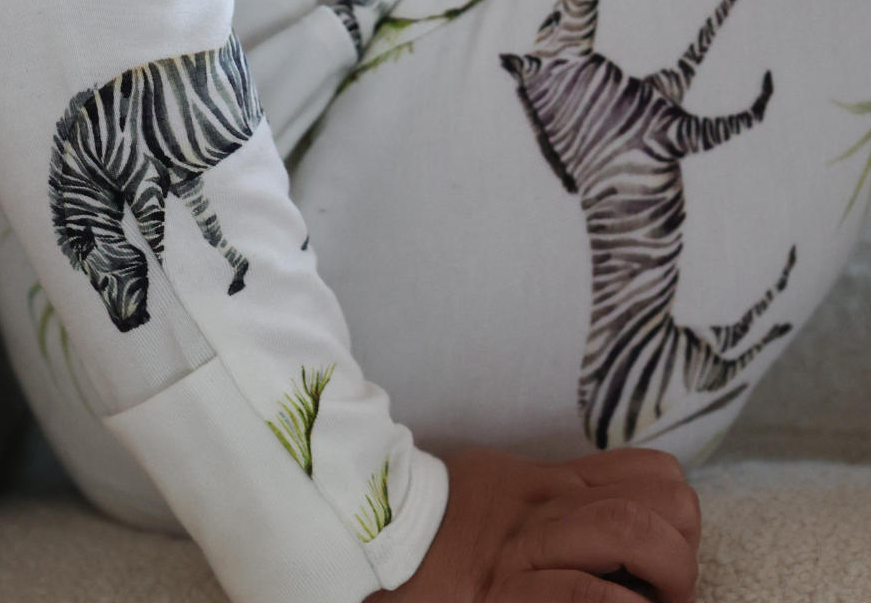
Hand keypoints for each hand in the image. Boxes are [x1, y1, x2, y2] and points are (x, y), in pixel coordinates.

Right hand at [367, 447, 699, 602]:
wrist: (376, 541)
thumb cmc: (439, 524)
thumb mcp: (503, 490)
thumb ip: (554, 497)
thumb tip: (607, 510)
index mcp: (554, 483)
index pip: (654, 472)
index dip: (678, 515)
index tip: (664, 553)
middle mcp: (552, 508)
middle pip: (667, 500)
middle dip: (685, 548)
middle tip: (663, 589)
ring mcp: (532, 549)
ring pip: (635, 532)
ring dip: (666, 576)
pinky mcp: (510, 593)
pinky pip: (586, 593)